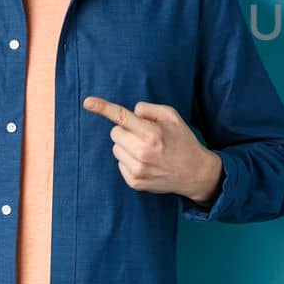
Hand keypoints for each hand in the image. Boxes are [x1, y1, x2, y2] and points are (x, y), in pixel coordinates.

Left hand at [83, 95, 223, 203]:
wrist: (195, 173)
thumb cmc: (183, 141)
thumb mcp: (173, 118)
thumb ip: (150, 110)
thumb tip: (131, 112)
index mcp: (152, 133)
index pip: (122, 117)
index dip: (103, 108)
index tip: (87, 102)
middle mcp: (142, 152)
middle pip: (115, 133)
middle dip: (126, 131)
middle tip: (144, 135)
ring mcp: (137, 169)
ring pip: (116, 148)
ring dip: (127, 146)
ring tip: (147, 151)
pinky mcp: (134, 182)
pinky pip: (120, 163)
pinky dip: (129, 161)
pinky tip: (146, 163)